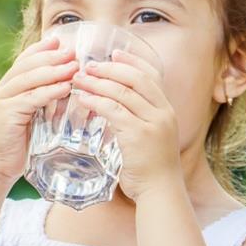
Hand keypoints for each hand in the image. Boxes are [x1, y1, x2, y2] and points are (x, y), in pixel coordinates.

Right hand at [0, 36, 78, 184]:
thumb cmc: (15, 144)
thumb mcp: (29, 117)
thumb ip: (40, 101)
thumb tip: (66, 87)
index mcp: (6, 87)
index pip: (23, 60)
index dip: (41, 49)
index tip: (59, 40)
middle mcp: (2, 90)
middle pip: (28, 65)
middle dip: (52, 56)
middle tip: (73, 51)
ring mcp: (2, 101)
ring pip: (30, 79)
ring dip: (54, 71)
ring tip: (74, 66)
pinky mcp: (7, 114)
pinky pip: (32, 98)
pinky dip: (50, 91)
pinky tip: (65, 87)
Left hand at [71, 49, 181, 201]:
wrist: (160, 193)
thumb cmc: (151, 168)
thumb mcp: (151, 137)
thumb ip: (139, 119)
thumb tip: (117, 104)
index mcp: (166, 109)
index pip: (152, 75)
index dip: (132, 61)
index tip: (114, 52)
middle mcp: (163, 112)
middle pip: (136, 78)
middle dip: (110, 68)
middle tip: (88, 65)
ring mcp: (153, 123)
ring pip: (123, 92)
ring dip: (98, 83)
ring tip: (79, 79)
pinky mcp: (139, 135)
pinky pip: (114, 111)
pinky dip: (96, 101)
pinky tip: (82, 99)